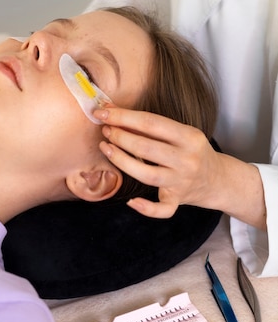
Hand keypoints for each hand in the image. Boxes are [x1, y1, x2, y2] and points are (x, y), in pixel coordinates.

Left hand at [95, 106, 220, 217]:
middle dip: (120, 136)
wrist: (217, 179)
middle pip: (146, 147)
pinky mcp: (177, 200)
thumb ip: (152, 126)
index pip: (151, 123)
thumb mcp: (182, 133)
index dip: (124, 117)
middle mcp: (187, 160)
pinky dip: (146, 208)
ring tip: (106, 148)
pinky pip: (162, 209)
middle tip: (105, 130)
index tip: (103, 112)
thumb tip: (113, 112)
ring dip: (121, 160)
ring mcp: (182, 182)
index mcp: (190, 137)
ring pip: (146, 174)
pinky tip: (130, 201)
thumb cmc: (192, 151)